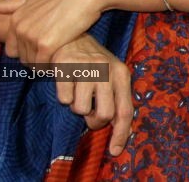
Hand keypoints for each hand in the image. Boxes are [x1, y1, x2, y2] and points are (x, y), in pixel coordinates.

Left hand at [0, 0, 103, 63]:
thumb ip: (11, 4)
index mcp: (15, 19)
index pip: (12, 49)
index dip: (27, 51)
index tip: (42, 48)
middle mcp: (20, 28)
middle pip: (22, 58)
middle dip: (35, 58)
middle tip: (53, 53)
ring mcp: (32, 37)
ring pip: (32, 63)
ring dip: (44, 64)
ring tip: (58, 55)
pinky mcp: (46, 45)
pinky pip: (43, 65)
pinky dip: (51, 66)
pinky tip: (61, 59)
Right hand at [51, 34, 132, 155]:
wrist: (68, 36)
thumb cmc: (90, 63)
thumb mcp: (109, 76)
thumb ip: (114, 99)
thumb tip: (118, 131)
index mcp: (121, 73)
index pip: (125, 110)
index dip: (121, 134)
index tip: (114, 151)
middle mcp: (107, 69)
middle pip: (104, 114)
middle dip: (93, 121)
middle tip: (87, 112)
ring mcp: (86, 67)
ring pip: (80, 109)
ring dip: (76, 106)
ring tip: (76, 91)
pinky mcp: (66, 66)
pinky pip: (64, 98)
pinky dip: (63, 96)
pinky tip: (65, 82)